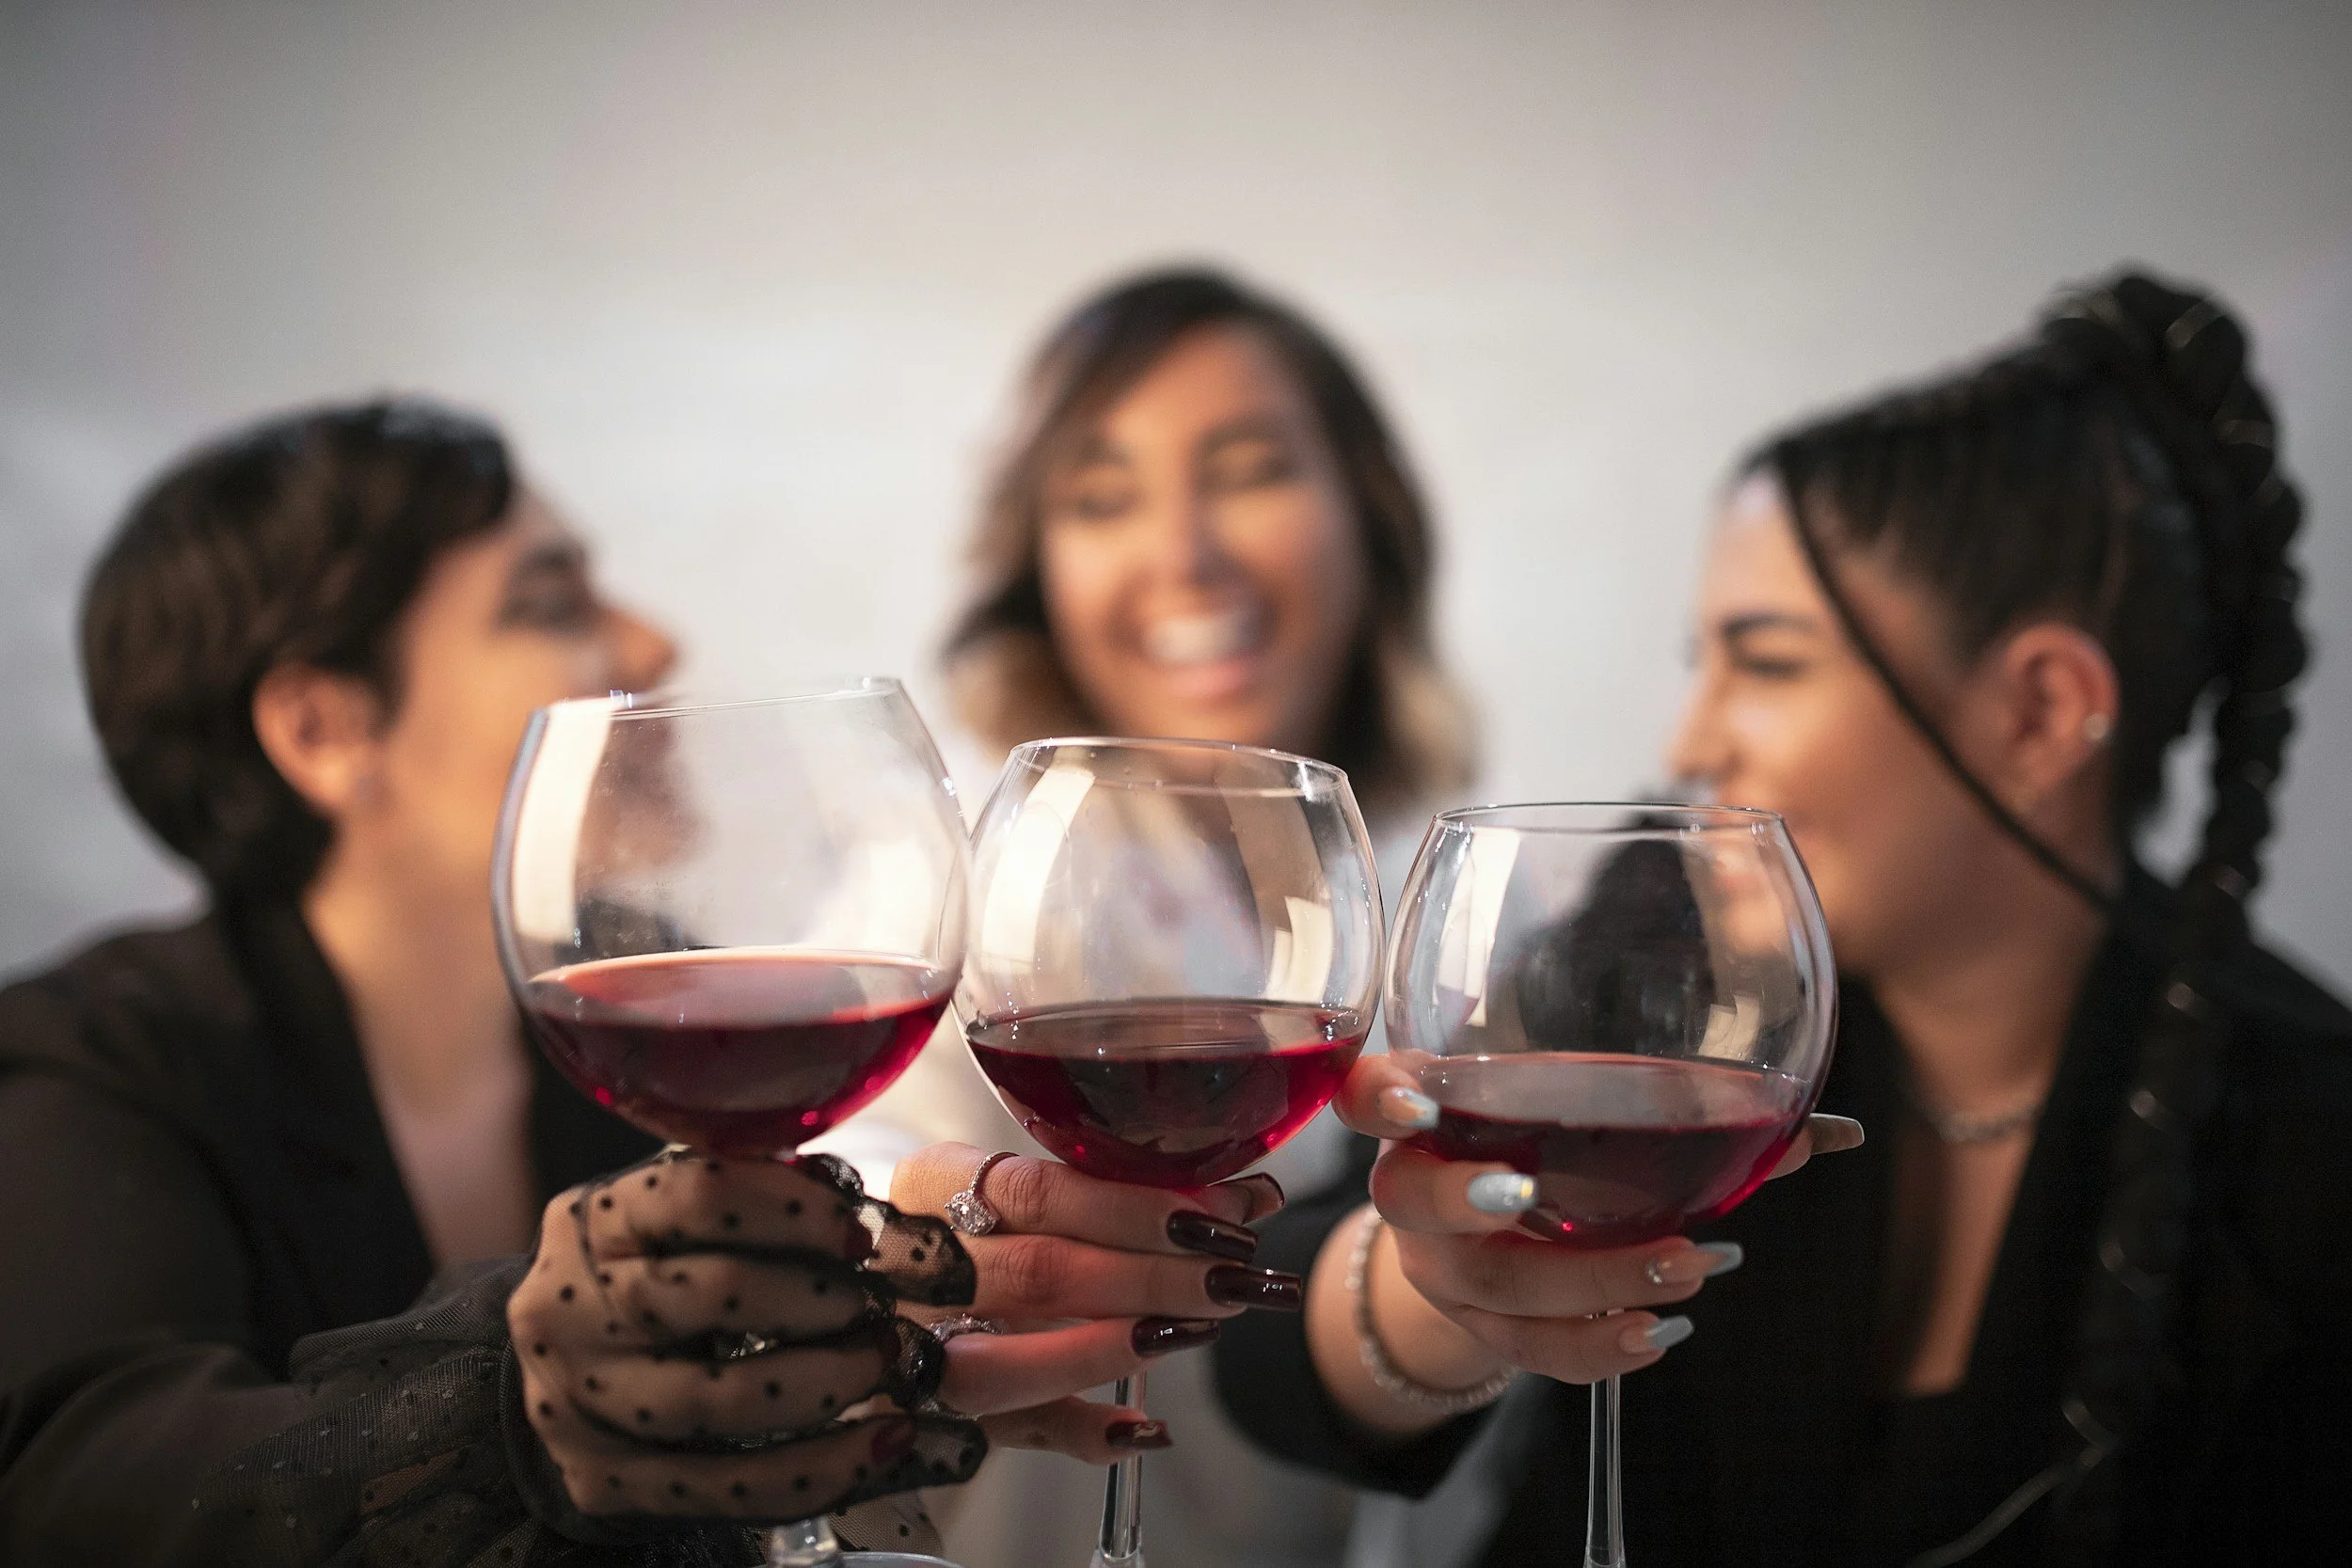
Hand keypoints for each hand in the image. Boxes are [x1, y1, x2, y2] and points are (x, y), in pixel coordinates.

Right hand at [511, 1152, 982, 1520]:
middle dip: (814, 1299)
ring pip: (720, 1400)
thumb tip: (840, 1195)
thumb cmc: (644, 1274)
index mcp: (595, 1223)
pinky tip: (880, 1442)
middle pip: (711, 1294)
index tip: (854, 1234)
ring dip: (824, 1382)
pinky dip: (820, 1467)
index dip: (794, 1211)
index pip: (700, 1195)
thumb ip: (750, 1197)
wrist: (565, 1368)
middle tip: (871, 1305)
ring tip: (878, 1361)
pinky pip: (731, 1485)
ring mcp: (581, 1402)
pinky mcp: (607, 1480)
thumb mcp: (673, 1218)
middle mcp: (572, 1309)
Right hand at [891, 1142, 1294, 1461]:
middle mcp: (910, 1266)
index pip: (1038, 1189)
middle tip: (1233, 1273)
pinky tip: (1146, 1428)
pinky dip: (1087, 1433)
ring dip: (1117, 1347)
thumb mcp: (1035, 1187)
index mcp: (929, 1182)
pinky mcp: (938, 1415)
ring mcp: (915, 1347)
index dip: (1136, 1205)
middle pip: (1039, 1273)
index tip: (1220, 1211)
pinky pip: (1013, 1433)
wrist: (892, 1282)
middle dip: (1151, 1276)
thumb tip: (1255, 1196)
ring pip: (1006, 1363)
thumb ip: (1128, 1193)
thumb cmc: (986, 1223)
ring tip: (1200, 1326)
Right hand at [1308, 1053, 1862, 1425]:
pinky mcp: (1478, 1330)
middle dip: (1468, 1201)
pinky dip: (1595, 1348)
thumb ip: (1694, 1110)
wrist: (1494, 1234)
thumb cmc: (1547, 1143)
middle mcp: (1415, 1188)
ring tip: (1682, 1272)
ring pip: (1489, 1291)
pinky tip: (1657, 1333)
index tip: (1414, 1103)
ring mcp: (1440, 1267)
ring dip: (1584, 1284)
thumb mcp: (1593, 1110)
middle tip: (1529, 1198)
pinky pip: (1527, 1353)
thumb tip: (1834, 1133)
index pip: (1369, 1094)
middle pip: (1411, 1200)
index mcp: (1428, 1108)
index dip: (1379, 1100)